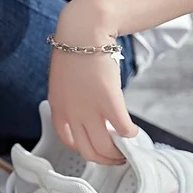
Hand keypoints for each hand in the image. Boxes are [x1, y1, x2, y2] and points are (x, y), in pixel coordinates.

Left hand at [48, 0, 136, 164]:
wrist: (82, 32)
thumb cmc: (74, 51)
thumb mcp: (63, 81)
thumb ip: (70, 98)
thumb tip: (83, 105)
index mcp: (58, 110)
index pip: (70, 142)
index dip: (85, 149)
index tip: (96, 149)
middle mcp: (71, 115)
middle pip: (88, 151)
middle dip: (104, 159)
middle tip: (117, 158)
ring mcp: (89, 110)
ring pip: (104, 146)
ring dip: (117, 153)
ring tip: (127, 151)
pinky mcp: (108, 101)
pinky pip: (121, 128)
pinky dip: (129, 134)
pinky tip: (133, 133)